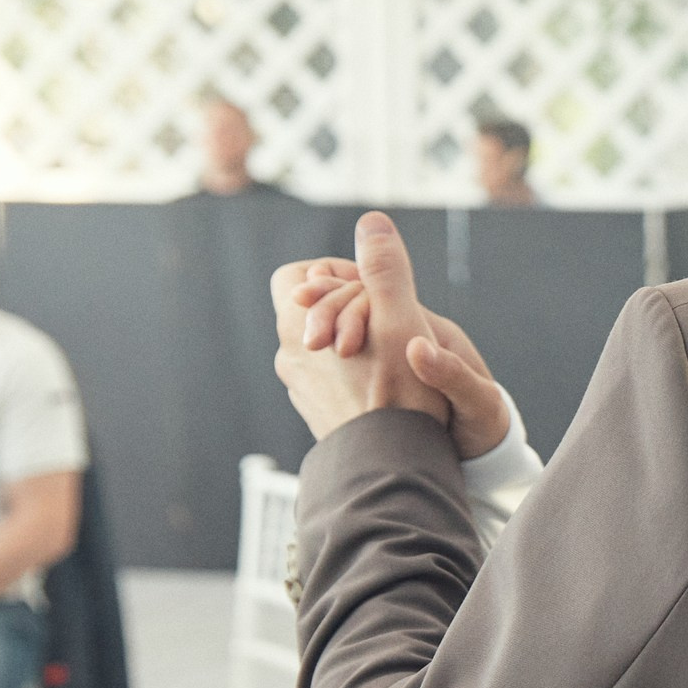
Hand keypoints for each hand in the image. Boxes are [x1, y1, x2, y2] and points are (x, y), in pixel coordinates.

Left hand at [290, 259, 511, 457]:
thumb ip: (384, 268)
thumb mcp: (398, 318)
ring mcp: (300, 391)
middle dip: (347, 309)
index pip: (292, 277)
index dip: (329, 274)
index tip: (368, 291)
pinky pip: (330, 384)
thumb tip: (372, 222)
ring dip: (352, 346)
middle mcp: (288, 357)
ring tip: (392, 359)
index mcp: (295, 326)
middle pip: (310, 312)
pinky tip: (387, 391)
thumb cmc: (399, 391)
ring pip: (321, 350)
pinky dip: (353, 379)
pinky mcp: (318, 418)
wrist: (393, 466)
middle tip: (388, 323)